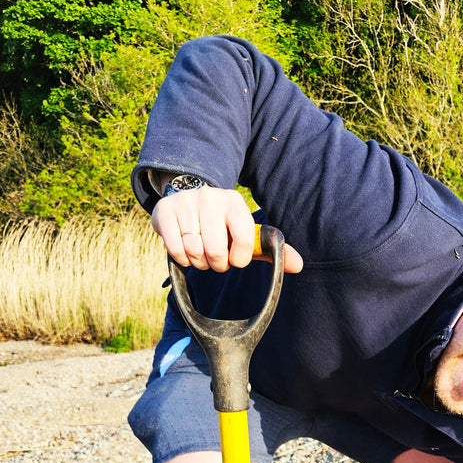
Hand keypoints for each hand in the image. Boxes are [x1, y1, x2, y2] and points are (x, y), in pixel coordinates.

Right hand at [151, 185, 303, 272]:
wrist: (187, 196)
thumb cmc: (223, 223)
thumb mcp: (247, 231)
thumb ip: (271, 249)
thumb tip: (299, 266)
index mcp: (234, 202)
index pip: (243, 241)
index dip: (239, 259)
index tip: (234, 258)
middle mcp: (209, 197)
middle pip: (215, 251)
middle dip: (216, 264)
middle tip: (215, 257)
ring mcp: (185, 202)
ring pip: (194, 252)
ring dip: (198, 262)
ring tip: (200, 252)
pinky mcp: (163, 211)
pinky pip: (175, 250)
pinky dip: (181, 259)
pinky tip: (185, 250)